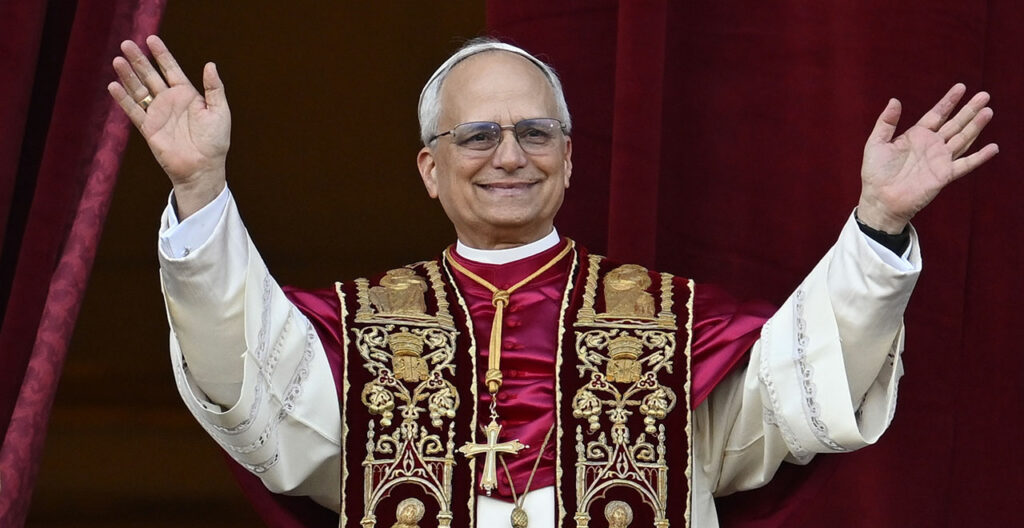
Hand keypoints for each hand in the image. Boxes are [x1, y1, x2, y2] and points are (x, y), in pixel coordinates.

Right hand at [107, 35, 229, 218]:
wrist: (203, 168)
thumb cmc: (215, 142)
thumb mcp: (219, 111)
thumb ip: (214, 88)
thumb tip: (210, 64)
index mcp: (187, 95)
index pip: (171, 69)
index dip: (162, 55)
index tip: (151, 39)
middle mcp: (170, 102)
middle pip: (150, 76)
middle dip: (139, 60)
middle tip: (127, 43)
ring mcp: (158, 114)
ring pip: (139, 90)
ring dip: (128, 76)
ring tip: (118, 60)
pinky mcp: (148, 128)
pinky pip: (134, 111)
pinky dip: (123, 99)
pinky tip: (114, 85)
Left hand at [858, 83, 998, 232]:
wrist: (880, 199)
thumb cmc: (875, 173)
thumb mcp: (876, 143)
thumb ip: (886, 122)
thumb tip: (894, 100)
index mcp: (916, 136)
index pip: (937, 114)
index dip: (949, 101)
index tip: (961, 87)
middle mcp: (932, 145)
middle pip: (955, 124)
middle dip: (969, 110)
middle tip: (984, 95)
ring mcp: (940, 160)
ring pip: (963, 139)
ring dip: (976, 126)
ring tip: (988, 112)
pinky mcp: (944, 175)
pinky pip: (965, 164)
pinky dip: (980, 157)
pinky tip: (993, 148)